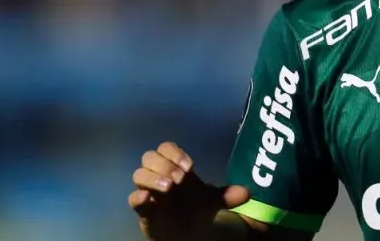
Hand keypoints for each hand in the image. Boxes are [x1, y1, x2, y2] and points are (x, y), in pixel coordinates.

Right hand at [128, 142, 249, 240]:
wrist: (187, 233)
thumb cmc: (196, 209)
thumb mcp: (214, 201)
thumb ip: (228, 196)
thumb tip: (247, 193)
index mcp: (175, 167)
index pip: (166, 148)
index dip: (175, 153)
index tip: (190, 166)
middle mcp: (158, 175)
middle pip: (149, 157)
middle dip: (164, 163)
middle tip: (180, 177)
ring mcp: (149, 192)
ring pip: (138, 174)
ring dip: (152, 177)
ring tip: (170, 187)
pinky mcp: (143, 210)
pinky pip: (132, 199)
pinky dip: (138, 196)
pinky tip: (147, 198)